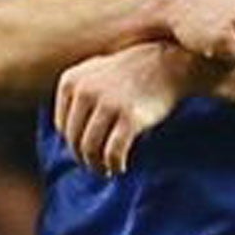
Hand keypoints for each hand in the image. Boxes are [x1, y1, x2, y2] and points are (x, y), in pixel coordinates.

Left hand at [55, 43, 206, 174]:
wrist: (171, 64)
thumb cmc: (133, 72)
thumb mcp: (96, 72)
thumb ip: (77, 94)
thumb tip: (64, 136)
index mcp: (71, 80)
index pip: (63, 127)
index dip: (75, 143)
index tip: (89, 150)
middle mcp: (85, 90)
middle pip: (74, 141)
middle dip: (84, 159)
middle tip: (97, 167)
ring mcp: (108, 103)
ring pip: (90, 149)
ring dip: (97, 166)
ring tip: (107, 170)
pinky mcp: (130, 117)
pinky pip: (113, 153)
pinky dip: (114, 165)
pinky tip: (120, 168)